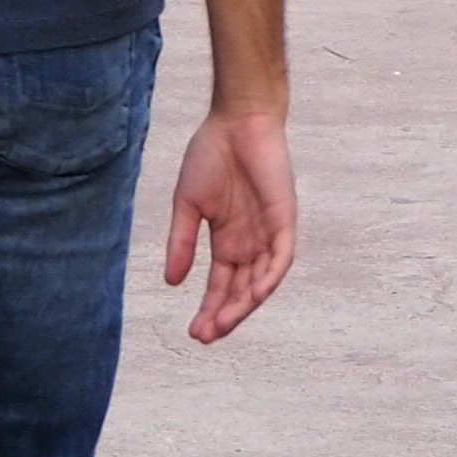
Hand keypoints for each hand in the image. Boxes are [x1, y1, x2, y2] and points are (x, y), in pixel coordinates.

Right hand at [161, 106, 296, 344]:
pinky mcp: (284, 221)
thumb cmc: (211, 155)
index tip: (193, 332)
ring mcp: (269, 234)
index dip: (210, 309)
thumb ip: (181, 242)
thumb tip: (171, 282)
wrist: (236, 120)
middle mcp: (250, 243)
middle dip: (224, 315)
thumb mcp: (188, 204)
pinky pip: (280, 258)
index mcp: (227, 240)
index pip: (222, 285)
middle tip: (204, 336)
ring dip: (244, 304)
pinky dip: (269, 277)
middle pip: (241, 290)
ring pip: (261, 281)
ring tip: (222, 324)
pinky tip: (254, 295)